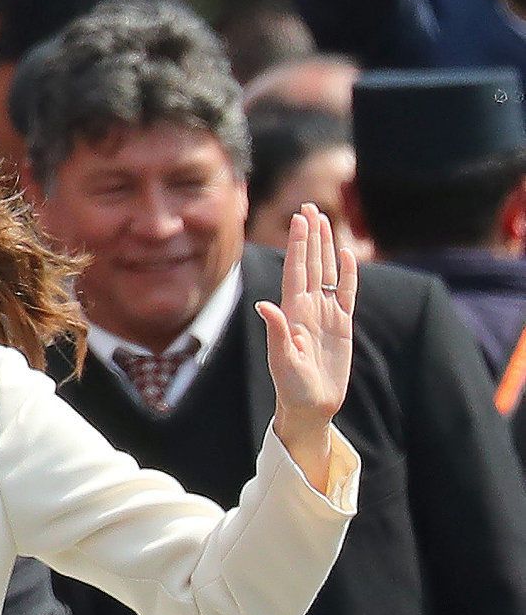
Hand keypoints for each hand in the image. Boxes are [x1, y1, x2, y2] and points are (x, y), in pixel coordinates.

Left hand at [260, 202, 357, 483]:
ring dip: (326, 248)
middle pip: (310, 264)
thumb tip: (265, 305)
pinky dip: (349, 274)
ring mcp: (325, 315)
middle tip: (309, 207)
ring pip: (327, 273)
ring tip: (325, 221)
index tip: (300, 219)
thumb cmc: (291, 388)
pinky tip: (348, 254)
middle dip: (309, 237)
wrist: (309, 407)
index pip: (296, 271)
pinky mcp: (341, 326)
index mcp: (291, 313)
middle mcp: (307, 309)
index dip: (298, 245)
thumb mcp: (283, 362)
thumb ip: (276, 333)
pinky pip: (347, 294)